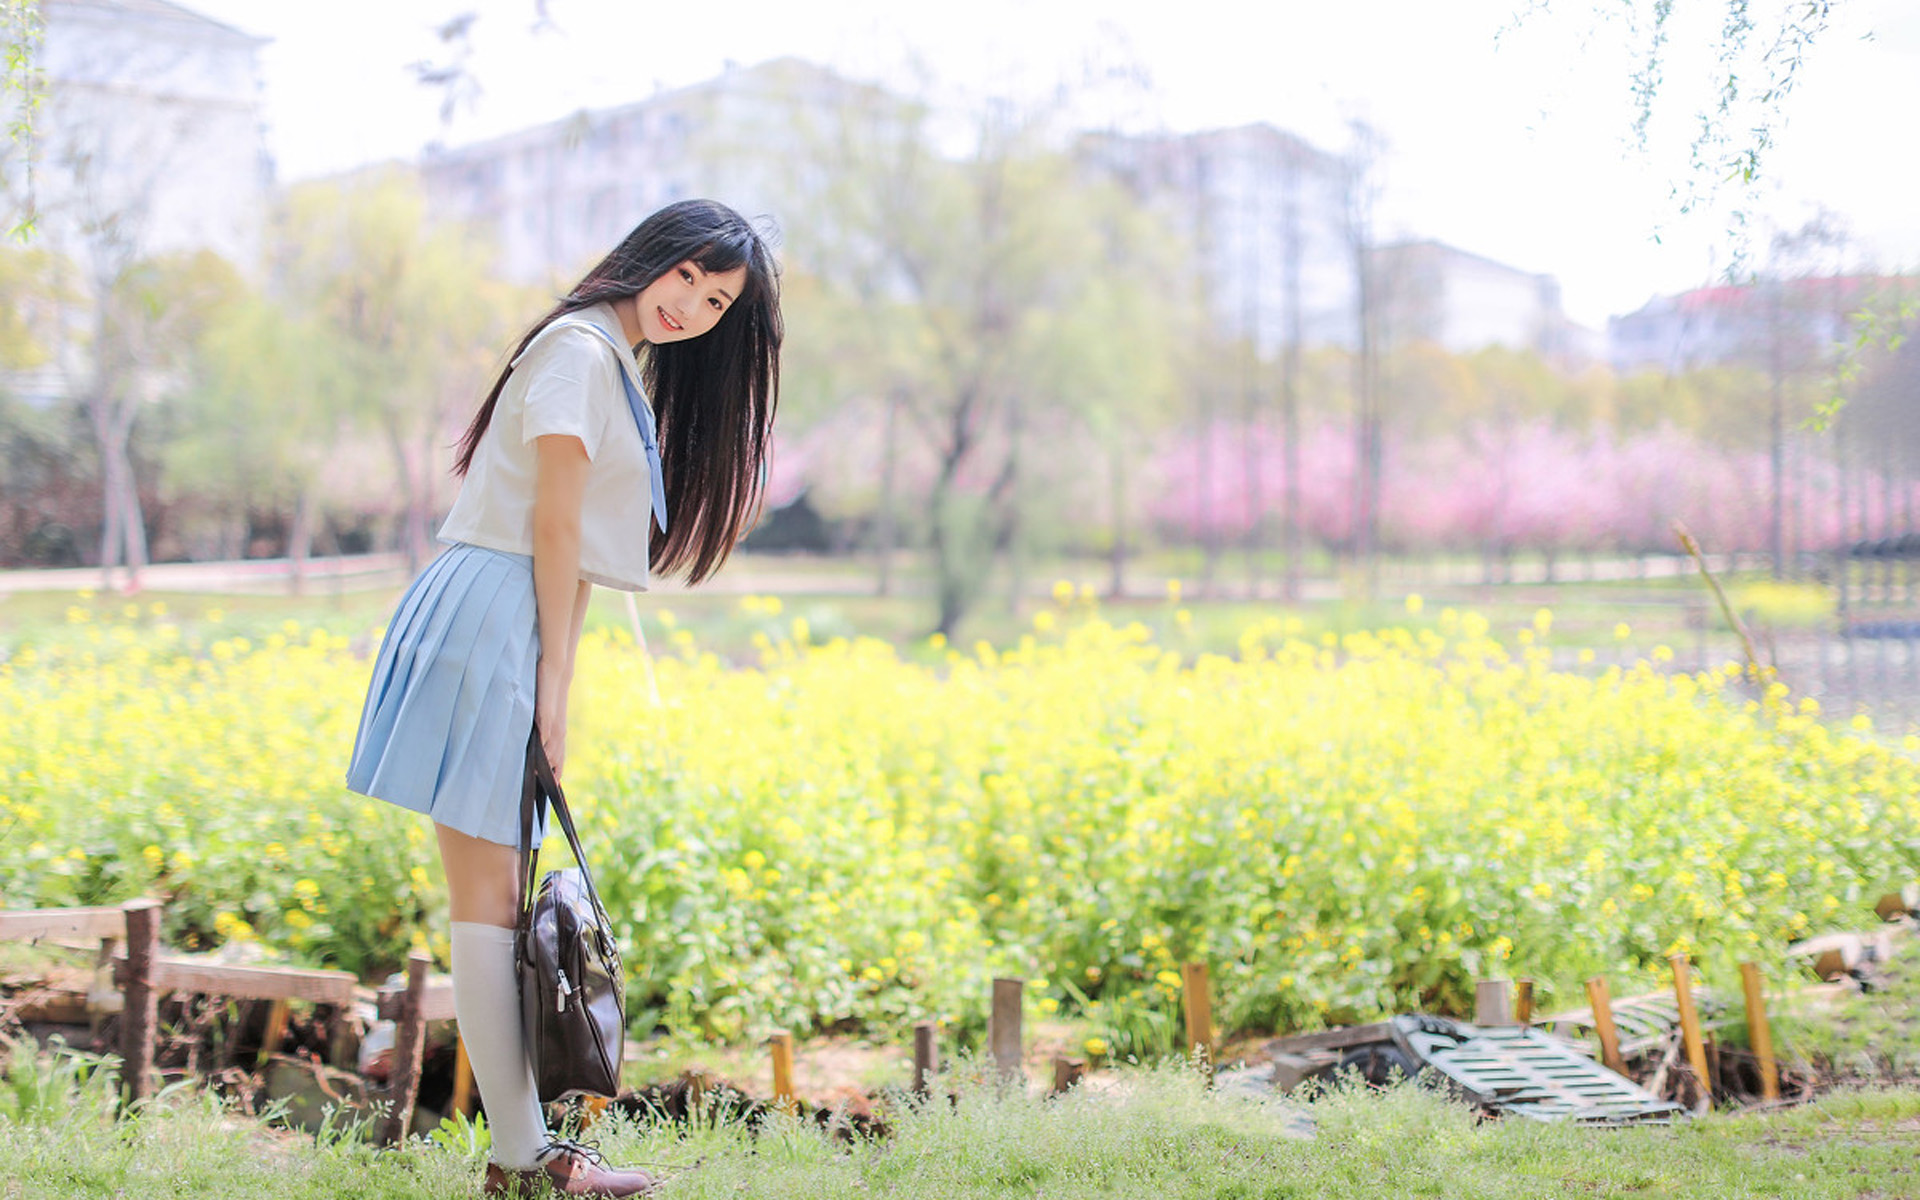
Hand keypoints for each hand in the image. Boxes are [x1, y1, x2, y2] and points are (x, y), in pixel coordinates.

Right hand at [535, 659, 566, 780]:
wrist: (555, 673)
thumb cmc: (548, 694)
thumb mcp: (544, 715)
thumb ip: (540, 730)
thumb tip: (534, 745)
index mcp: (558, 732)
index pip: (559, 758)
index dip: (557, 773)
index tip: (554, 789)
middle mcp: (559, 731)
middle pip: (557, 759)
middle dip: (553, 776)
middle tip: (547, 792)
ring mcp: (554, 725)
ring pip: (552, 750)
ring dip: (547, 766)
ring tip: (540, 781)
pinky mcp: (547, 716)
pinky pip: (546, 735)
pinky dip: (543, 748)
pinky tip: (538, 758)